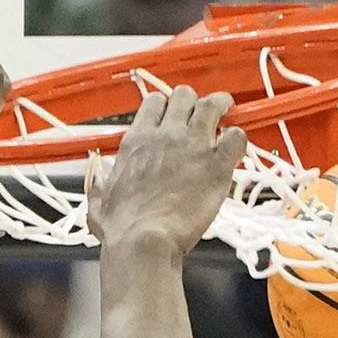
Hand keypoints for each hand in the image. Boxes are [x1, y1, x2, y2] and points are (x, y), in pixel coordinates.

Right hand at [87, 86, 247, 253]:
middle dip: (194, 103)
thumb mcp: (100, 203)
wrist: (144, 240)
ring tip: (227, 114)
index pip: (155, 103)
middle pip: (184, 96)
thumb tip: (99, 183)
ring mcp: (193, 146)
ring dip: (221, 108)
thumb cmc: (123, 228)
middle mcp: (166, 136)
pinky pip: (236, 137)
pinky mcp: (216, 164)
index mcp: (138, 141)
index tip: (173, 117)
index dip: (166, 107)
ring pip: (213, 105)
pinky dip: (239, 140)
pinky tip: (236, 150)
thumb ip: (100, 187)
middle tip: (201, 114)